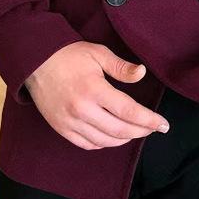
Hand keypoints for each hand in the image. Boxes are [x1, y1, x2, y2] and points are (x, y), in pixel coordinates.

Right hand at [24, 41, 170, 149]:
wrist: (34, 62)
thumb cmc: (68, 55)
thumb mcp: (97, 53)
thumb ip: (121, 67)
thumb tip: (142, 73)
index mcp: (93, 90)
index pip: (128, 111)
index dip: (149, 120)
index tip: (163, 124)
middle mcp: (82, 110)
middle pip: (120, 130)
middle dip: (141, 131)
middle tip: (154, 129)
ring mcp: (70, 122)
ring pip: (105, 141)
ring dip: (124, 139)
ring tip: (136, 131)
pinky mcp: (61, 128)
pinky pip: (87, 144)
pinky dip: (104, 144)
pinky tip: (113, 136)